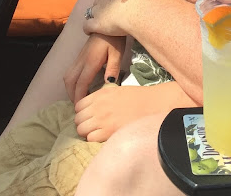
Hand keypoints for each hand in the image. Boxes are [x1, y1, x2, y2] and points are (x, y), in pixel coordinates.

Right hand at [64, 33, 127, 104]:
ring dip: (70, 88)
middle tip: (80, 105)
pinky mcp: (79, 56)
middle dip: (72, 95)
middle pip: (69, 81)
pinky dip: (72, 82)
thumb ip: (113, 67)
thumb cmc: (114, 38)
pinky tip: (81, 86)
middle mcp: (81, 60)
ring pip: (67, 76)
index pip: (81, 82)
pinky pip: (70, 71)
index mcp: (91, 61)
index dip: (80, 96)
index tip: (81, 107)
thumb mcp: (117, 53)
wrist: (106, 24)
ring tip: (80, 97)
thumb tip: (108, 83)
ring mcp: (79, 58)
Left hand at [74, 81, 198, 142]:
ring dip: (87, 132)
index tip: (88, 115)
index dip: (82, 112)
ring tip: (97, 132)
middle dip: (82, 123)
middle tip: (92, 125)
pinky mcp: (108, 132)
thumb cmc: (138, 98)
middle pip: (78, 119)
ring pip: (81, 130)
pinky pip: (90, 139)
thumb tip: (91, 108)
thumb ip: (101, 98)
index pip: (78, 105)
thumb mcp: (116, 91)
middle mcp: (98, 106)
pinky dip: (94, 139)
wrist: (153, 104)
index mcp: (100, 94)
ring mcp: (102, 120)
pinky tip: (103, 136)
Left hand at [83, 0, 153, 36]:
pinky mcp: (97, 23)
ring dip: (94, 16)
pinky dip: (88, 28)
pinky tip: (90, 32)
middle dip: (103, 5)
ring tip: (98, 23)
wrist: (139, 8)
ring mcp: (101, 9)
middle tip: (110, 14)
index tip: (121, 4)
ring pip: (92, 11)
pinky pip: (87, 25)